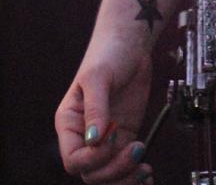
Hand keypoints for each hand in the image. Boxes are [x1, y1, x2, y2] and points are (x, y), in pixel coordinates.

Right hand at [55, 40, 152, 182]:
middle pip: (92, 173)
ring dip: (126, 179)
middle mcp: (84, 136)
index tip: (115, 135)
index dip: (94, 157)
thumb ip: (96, 108)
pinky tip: (146, 175)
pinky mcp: (124, 138)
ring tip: (144, 169)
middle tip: (137, 150)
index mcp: (69, 124)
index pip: (73, 159)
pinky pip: (125, 166)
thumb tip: (94, 140)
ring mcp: (106, 139)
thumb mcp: (98, 76)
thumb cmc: (108, 53)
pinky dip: (134, 175)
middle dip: (115, 169)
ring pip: (108, 175)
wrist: (131, 43)